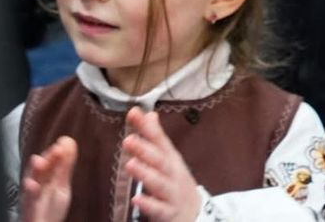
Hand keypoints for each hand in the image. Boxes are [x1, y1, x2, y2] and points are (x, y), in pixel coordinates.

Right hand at [19, 136, 75, 221]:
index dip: (55, 151)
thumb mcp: (60, 184)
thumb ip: (64, 166)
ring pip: (30, 182)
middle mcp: (36, 186)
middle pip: (39, 169)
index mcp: (45, 179)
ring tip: (40, 161)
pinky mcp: (28, 210)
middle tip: (56, 148)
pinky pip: (28, 201)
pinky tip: (33, 185)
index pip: (50, 162)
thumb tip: (70, 143)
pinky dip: (29, 192)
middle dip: (45, 158)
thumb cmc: (49, 207)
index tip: (64, 140)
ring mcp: (31, 198)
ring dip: (34, 171)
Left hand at [123, 107, 202, 221]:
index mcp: (170, 159)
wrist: (195, 213)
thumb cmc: (176, 182)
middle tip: (128, 140)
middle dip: (145, 149)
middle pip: (159, 160)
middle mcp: (173, 174)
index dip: (147, 127)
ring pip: (159, 183)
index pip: (159, 139)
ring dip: (146, 173)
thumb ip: (156, 138)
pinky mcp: (169, 213)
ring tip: (130, 164)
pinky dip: (149, 204)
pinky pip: (159, 209)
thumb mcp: (168, 159)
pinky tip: (136, 199)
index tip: (133, 113)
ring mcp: (172, 193)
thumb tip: (149, 114)